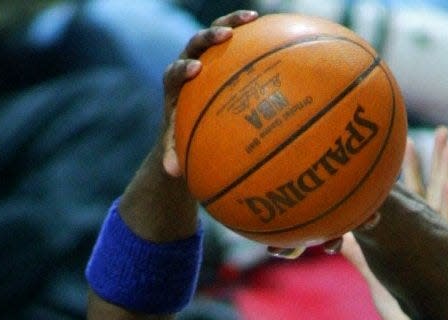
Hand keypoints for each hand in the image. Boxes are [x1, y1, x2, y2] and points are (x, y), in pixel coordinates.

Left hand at [162, 10, 259, 178]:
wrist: (186, 118)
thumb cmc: (183, 136)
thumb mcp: (178, 147)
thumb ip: (174, 155)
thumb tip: (172, 173)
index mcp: (174, 85)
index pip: (175, 72)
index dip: (183, 69)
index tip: (195, 70)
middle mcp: (188, 64)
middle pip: (195, 43)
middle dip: (208, 38)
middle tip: (224, 36)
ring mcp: (206, 56)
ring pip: (217, 33)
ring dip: (232, 22)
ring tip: (252, 18)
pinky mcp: (222, 55)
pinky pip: (239, 42)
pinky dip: (253, 36)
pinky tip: (275, 32)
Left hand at [340, 126, 447, 319]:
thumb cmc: (410, 316)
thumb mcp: (379, 281)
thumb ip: (359, 258)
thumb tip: (336, 239)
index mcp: (416, 239)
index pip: (412, 197)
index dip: (408, 171)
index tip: (407, 143)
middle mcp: (431, 236)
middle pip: (432, 189)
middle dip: (434, 160)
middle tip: (441, 131)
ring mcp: (441, 245)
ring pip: (442, 199)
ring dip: (444, 169)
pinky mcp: (446, 259)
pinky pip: (446, 227)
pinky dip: (445, 205)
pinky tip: (447, 184)